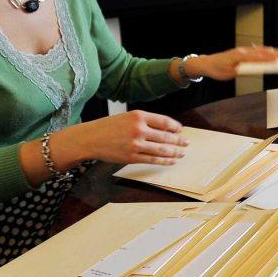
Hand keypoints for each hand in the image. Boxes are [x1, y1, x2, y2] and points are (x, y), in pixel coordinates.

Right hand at [64, 110, 189, 165]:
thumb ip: (144, 121)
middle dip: (179, 141)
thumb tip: (165, 129)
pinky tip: (171, 161)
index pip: (164, 121)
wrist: (90, 138)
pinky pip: (153, 160)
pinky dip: (164, 161)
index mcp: (138, 115)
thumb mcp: (127, 117)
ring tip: (182, 153)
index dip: (175, 127)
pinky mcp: (132, 157)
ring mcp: (135, 144)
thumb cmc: (109, 127)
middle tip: (187, 143)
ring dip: (174, 152)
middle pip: (166, 136)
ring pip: (162, 150)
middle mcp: (138, 129)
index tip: (181, 130)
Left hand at [185, 45, 277, 80]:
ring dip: (273, 51)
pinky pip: (256, 50)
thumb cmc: (217, 70)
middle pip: (261, 51)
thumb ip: (242, 70)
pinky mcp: (243, 51)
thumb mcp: (229, 74)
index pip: (256, 57)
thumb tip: (254, 69)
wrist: (208, 63)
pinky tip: (273, 52)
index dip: (268, 58)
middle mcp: (242, 51)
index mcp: (239, 56)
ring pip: (260, 50)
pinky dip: (266, 51)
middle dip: (275, 53)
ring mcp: (243, 50)